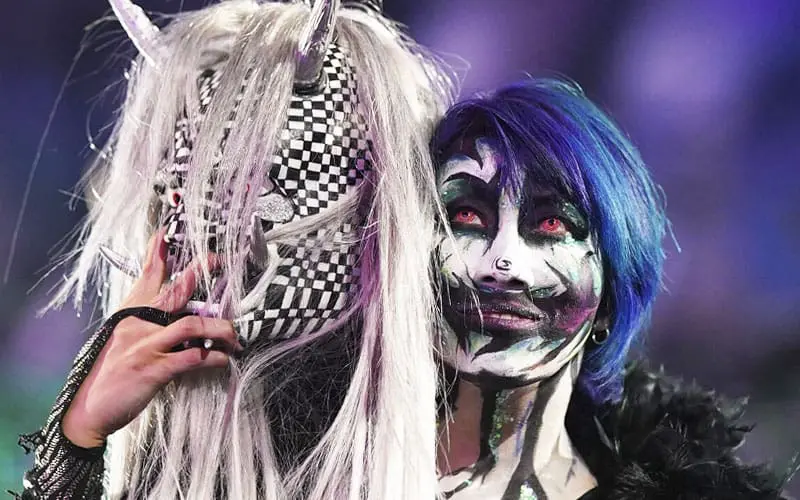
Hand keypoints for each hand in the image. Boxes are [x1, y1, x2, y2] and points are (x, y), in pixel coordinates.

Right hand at [62, 230, 240, 448]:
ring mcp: (145, 345)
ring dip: (220, 328)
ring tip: (234, 336)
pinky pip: (193, 357)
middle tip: (219, 261)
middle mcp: (138, 323)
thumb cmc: (108, 373)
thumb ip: (146, 322)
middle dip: (200, 271)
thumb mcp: (121, 338)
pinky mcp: (154, 369)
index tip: (168, 232)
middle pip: (175, 289)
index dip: (158, 251)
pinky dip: (213, 357)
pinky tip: (223, 360)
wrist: (88, 409)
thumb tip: (177, 314)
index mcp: (130, 312)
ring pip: (192, 323)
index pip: (147, 274)